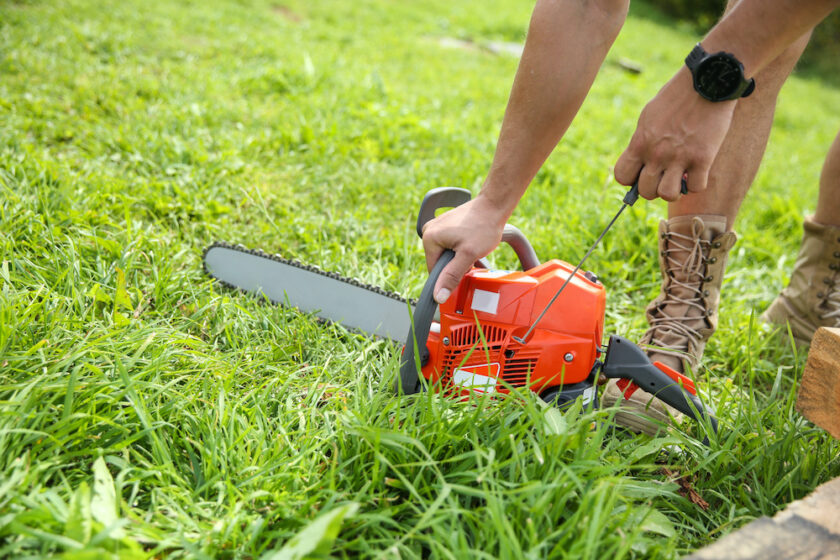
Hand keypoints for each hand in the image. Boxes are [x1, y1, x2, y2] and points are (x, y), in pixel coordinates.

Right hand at [421, 196, 507, 302]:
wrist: (494, 206)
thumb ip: (452, 276)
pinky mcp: (445, 225)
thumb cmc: (483, 226)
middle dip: (456, 265)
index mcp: (429, 238)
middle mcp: (429, 231)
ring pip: (446, 255)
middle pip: (440, 262)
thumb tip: (438, 295)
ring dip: (460, 257)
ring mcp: (437, 227)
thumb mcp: (468, 255)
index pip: (434, 271)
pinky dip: (460, 248)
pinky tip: (471, 241)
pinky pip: (449, 245)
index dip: (450, 275)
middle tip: (471, 255)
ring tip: (472, 246)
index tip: (465, 268)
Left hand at [614, 68, 736, 200]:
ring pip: (668, 195)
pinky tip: (699, 171)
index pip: (622, 176)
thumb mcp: (649, 117)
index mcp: (640, 142)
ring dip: (674, 190)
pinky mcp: (703, 158)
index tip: (642, 173)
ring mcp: (679, 157)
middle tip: (664, 175)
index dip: (631, 179)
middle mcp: (656, 153)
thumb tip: (641, 163)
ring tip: (680, 177)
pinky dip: (698, 183)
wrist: (708, 80)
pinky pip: (696, 187)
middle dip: (654, 188)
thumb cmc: (677, 96)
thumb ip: (643, 141)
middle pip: (645, 191)